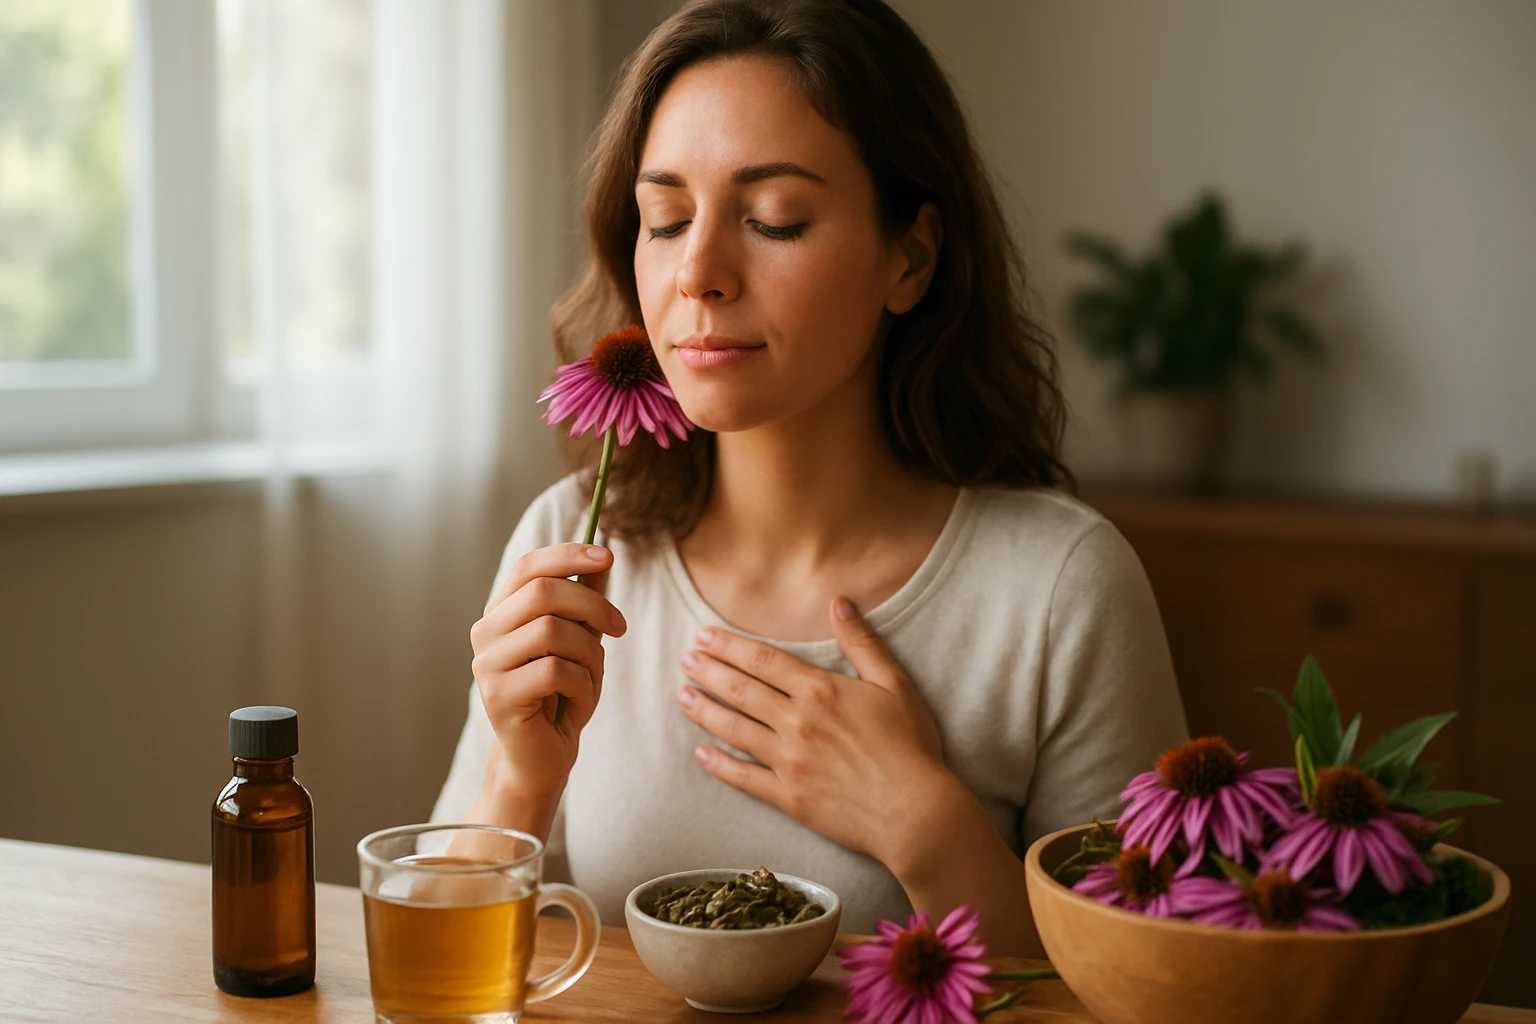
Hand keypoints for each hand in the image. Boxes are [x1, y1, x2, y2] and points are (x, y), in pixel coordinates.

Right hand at [470, 543, 626, 800]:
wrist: (543, 757)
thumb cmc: (562, 695)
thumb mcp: (581, 641)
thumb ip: (586, 600)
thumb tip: (604, 556)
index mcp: (500, 613)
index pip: (528, 567)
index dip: (568, 555)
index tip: (608, 556)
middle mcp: (485, 634)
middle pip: (543, 593)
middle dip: (592, 605)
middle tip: (620, 627)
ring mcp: (486, 665)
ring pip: (552, 631)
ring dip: (589, 652)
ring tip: (592, 676)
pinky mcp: (498, 697)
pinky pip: (556, 671)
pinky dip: (583, 683)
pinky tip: (580, 700)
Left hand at [676, 596, 948, 862]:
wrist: (914, 811)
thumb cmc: (910, 746)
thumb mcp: (894, 684)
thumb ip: (862, 642)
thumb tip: (839, 602)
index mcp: (820, 690)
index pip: (763, 660)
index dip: (730, 646)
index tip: (704, 636)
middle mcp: (797, 722)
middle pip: (741, 690)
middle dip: (709, 671)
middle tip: (684, 659)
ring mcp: (789, 761)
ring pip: (735, 729)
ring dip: (705, 710)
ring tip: (682, 695)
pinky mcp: (788, 796)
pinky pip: (744, 778)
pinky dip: (720, 765)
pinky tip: (701, 754)